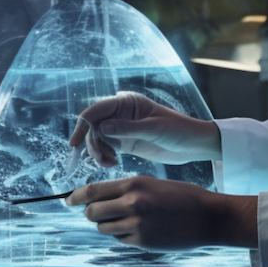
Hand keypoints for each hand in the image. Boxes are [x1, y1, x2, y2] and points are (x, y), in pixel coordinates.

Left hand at [67, 176, 256, 249]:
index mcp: (134, 184)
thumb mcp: (152, 184)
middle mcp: (132, 203)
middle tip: (98, 214)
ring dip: (108, 226)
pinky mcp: (143, 241)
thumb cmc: (182, 197)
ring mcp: (137, 224)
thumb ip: (126, 190)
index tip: (68, 200)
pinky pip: (120, 240)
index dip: (76, 196)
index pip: (93, 190)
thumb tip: (97, 198)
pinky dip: (124, 236)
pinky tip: (140, 230)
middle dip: (91, 214)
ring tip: (125, 221)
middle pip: (92, 212)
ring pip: (103, 228)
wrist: (209, 217)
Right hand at [68, 91, 221, 167]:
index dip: (82, 125)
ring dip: (98, 152)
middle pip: (93, 126)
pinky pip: (106, 148)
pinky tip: (111, 164)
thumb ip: (128, 129)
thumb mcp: (154, 129)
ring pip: (97, 139)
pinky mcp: (125, 142)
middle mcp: (120, 113)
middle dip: (92, 143)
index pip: (97, 111)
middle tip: (102, 159)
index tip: (74, 143)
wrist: (193, 145)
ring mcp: (122, 128)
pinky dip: (104, 157)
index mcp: (127, 102)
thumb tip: (101, 128)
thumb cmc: (178, 130)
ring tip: (109, 163)